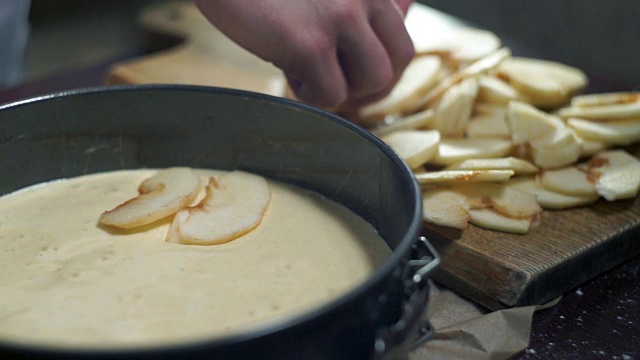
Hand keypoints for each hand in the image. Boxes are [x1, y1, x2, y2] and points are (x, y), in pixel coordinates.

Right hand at [194, 0, 414, 109]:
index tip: (355, 73)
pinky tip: (286, 71)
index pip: (402, 35)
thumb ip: (357, 6)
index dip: (382, 64)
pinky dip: (309, 95)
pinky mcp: (312, 45)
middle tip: (337, 84)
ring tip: (308, 72)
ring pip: (374, 81)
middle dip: (370, 83)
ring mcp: (342, 18)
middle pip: (399, 59)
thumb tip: (383, 35)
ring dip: (342, 89)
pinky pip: (332, 95)